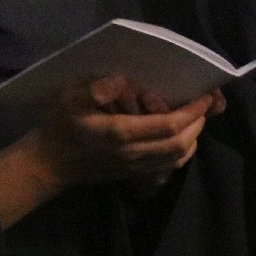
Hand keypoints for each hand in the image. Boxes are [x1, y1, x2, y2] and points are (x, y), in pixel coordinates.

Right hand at [0, 74, 219, 226]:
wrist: (50, 164)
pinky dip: (181, 152)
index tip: (205, 95)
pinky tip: (180, 138)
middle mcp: (133, 154)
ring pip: (176, 158)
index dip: (192, 111)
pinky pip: (167, 167)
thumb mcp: (69, 99)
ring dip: (192, 138)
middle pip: (179, 144)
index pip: (169, 126)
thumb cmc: (60, 126)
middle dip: (197, 123)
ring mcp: (134, 167)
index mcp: (121, 134)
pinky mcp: (133, 174)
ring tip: (195, 118)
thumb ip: (95, 90)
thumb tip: (122, 82)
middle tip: (204, 104)